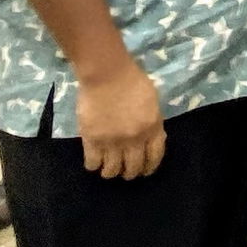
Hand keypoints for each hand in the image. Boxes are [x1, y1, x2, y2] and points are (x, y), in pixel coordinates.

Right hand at [78, 59, 164, 179]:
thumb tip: (151, 138)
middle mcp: (135, 139)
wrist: (107, 74)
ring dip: (111, 172)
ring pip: (112, 169)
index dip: (150, 167)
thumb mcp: (153, 102)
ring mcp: (112, 141)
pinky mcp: (92, 139)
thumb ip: (153, 122)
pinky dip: (94, 166)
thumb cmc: (132, 81)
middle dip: (130, 173)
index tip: (145, 171)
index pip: (155, 157)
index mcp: (153, 128)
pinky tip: (94, 163)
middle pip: (134, 167)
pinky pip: (93, 162)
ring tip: (109, 170)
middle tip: (126, 172)